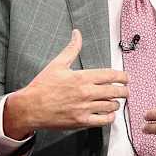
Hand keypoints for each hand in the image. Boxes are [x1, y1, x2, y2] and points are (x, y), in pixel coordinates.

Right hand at [3, 29, 128, 138]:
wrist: (30, 107)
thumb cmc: (42, 86)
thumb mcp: (57, 64)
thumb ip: (72, 49)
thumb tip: (77, 34)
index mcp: (82, 77)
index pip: (111, 75)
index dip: (123, 76)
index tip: (126, 78)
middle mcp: (86, 93)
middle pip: (115, 91)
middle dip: (124, 90)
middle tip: (125, 90)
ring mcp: (84, 108)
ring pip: (111, 106)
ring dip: (117, 103)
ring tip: (115, 101)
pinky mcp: (81, 121)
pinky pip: (103, 120)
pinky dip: (110, 117)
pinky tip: (109, 114)